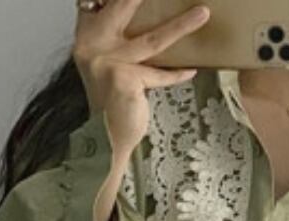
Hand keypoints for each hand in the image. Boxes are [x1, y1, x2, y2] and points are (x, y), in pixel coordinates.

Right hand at [71, 0, 210, 157]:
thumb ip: (120, 41)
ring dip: (182, 25)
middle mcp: (93, 44)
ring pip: (153, 38)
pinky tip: (190, 70)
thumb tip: (152, 21)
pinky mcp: (126, 78)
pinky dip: (176, 74)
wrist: (103, 139)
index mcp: (87, 36)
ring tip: (202, 14)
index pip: (99, 2)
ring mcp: (109, 60)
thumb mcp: (108, 65)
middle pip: (123, 5)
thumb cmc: (110, 103)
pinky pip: (159, 74)